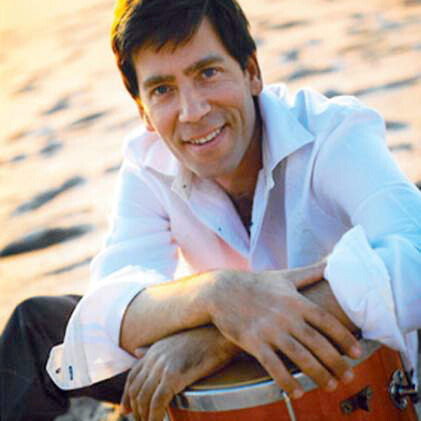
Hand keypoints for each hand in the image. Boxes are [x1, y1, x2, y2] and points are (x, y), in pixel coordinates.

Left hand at [120, 326, 238, 420]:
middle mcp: (155, 357)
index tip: (127, 410)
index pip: (132, 376)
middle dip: (136, 410)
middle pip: (136, 389)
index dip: (127, 395)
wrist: (222, 334)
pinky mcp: (174, 375)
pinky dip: (155, 417)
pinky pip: (157, 402)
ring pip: (144, 398)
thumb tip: (137, 351)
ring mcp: (163, 365)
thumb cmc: (206, 339)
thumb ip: (157, 349)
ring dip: (145, 417)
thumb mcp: (177, 341)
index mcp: (155, 350)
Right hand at [207, 268, 360, 398]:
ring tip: (331, 386)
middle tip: (349, 376)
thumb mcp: (284, 275)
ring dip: (318, 374)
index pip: (326, 321)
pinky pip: (273, 366)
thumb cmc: (256, 283)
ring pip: (300, 357)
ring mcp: (269, 330)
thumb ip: (310, 272)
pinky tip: (298, 393)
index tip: (358, 351)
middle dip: (336, 362)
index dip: (344, 337)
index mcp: (295, 300)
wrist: (222, 290)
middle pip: (317, 342)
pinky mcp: (253, 342)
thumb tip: (332, 262)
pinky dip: (287, 381)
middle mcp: (285, 316)